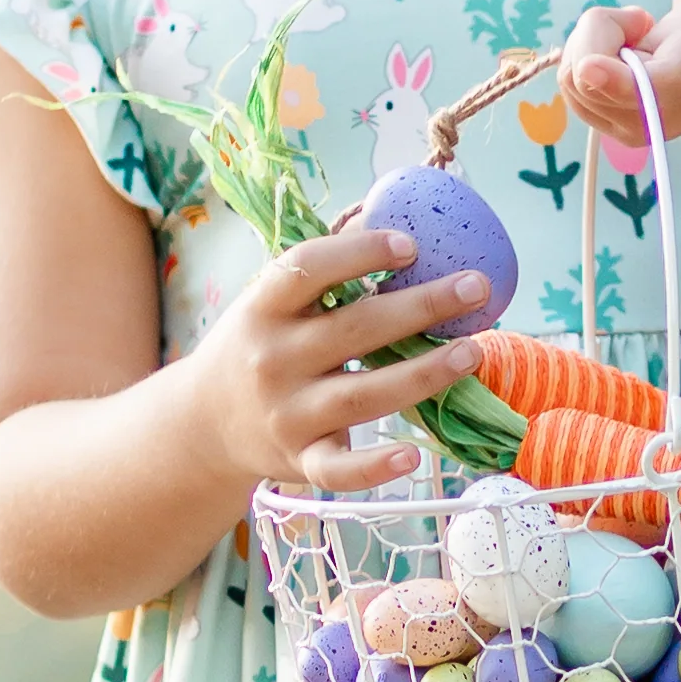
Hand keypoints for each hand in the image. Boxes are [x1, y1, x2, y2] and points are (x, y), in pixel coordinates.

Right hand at [186, 222, 491, 495]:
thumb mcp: (269, 302)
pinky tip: (413, 457)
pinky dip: (374, 467)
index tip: (411, 245)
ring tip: (473, 351)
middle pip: (356, 330)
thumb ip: (321, 268)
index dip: (361, 253)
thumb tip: (384, 211)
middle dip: (421, 306)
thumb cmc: (255, 348)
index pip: (309, 269)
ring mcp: (288, 414)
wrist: (203, 425)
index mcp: (263, 308)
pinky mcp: (301, 460)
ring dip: (424, 374)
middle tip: (477, 287)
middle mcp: (274, 360)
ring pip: (364, 395)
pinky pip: (339, 469)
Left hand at [560, 0, 680, 154]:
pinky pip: (573, 90)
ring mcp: (647, 128)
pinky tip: (632, 57)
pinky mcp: (624, 134)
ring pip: (574, 80)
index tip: (589, 66)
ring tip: (643, 37)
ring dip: (595, 43)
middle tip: (642, 17)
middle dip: (599, 25)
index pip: (656, 84)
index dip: (614, 77)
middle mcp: (672, 106)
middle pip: (589, 72)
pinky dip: (589, 62)